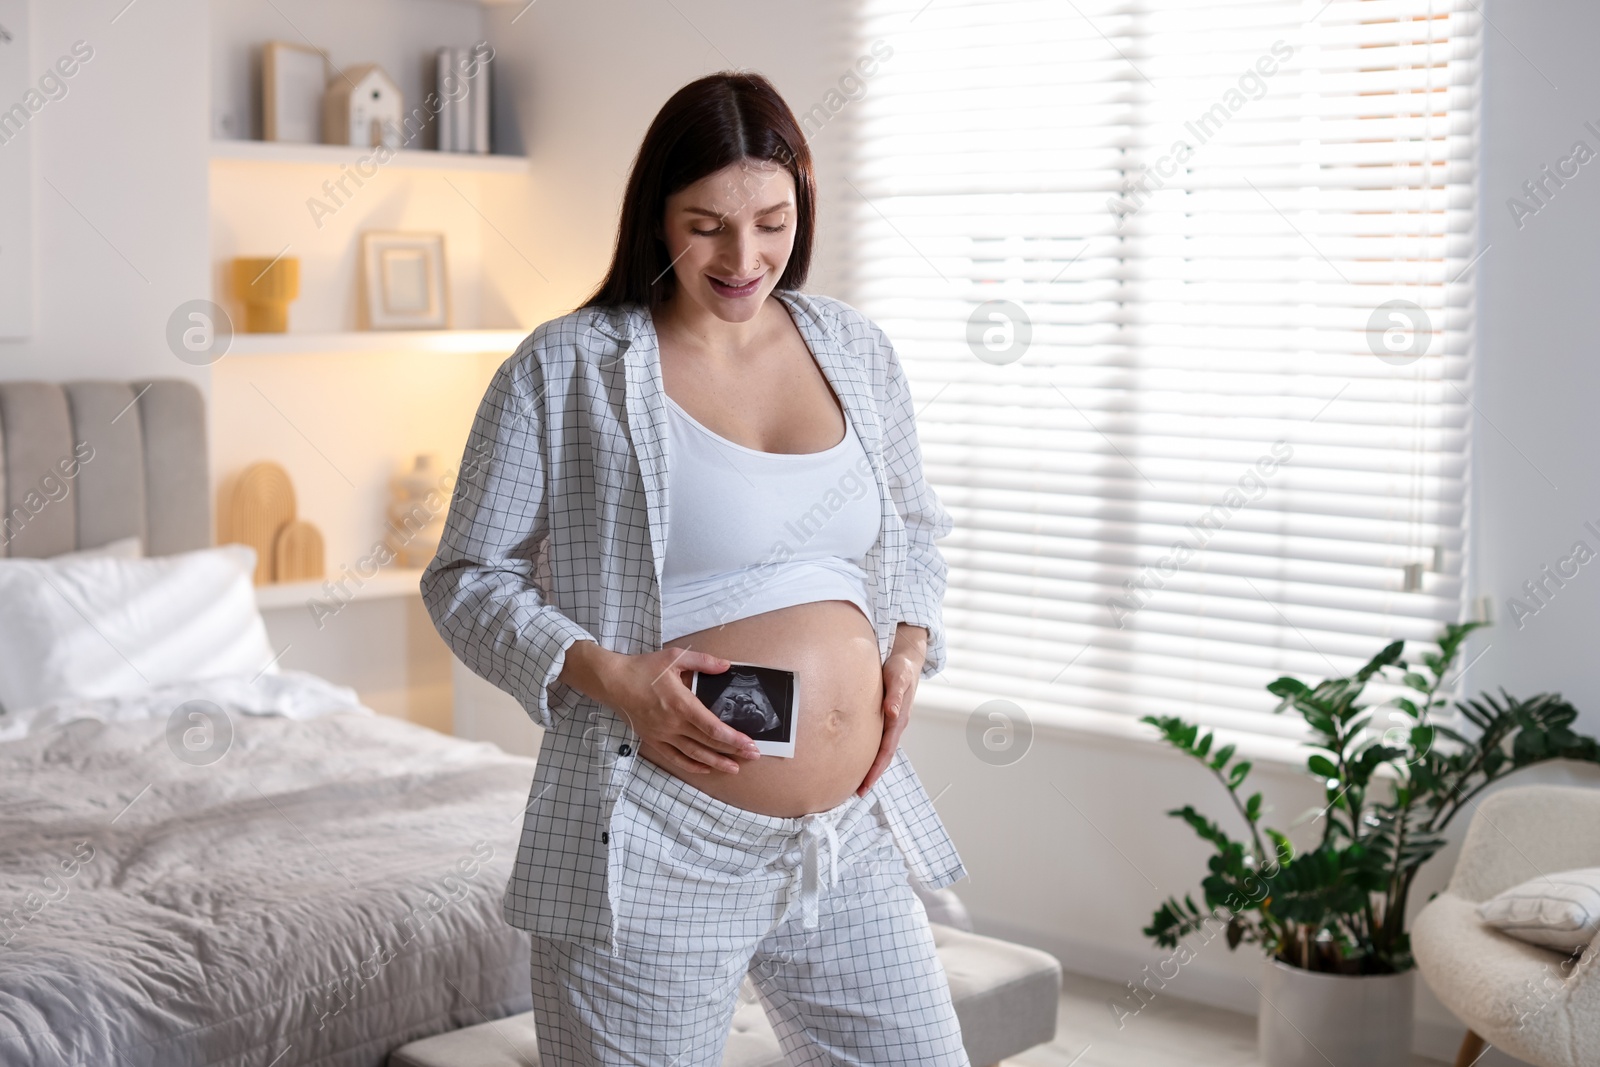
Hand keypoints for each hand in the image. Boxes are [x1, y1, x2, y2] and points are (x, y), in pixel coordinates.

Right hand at [582, 645, 762, 776]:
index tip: (750, 744)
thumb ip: (703, 662)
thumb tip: (727, 665)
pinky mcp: (653, 739)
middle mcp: (673, 723)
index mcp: (681, 704)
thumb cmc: (643, 668)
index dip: (733, 739)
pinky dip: (691, 765)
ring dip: (715, 762)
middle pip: (708, 743)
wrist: (612, 681)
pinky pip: (674, 757)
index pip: (713, 727)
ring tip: (733, 768)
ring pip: (693, 754)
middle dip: (732, 751)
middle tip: (752, 756)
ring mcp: (662, 734)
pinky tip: (704, 767)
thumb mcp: (674, 657)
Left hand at [857, 624, 926, 796]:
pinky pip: (873, 739)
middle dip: (870, 776)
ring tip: (853, 782)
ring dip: (868, 766)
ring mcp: (888, 722)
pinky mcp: (881, 716)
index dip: (875, 770)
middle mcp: (894, 724)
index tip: (864, 786)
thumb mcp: (900, 677)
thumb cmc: (902, 666)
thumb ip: (896, 694)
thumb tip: (893, 712)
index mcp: (899, 720)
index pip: (885, 751)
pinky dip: (864, 751)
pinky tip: (852, 756)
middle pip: (881, 757)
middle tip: (855, 793)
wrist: (906, 657)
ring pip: (877, 750)